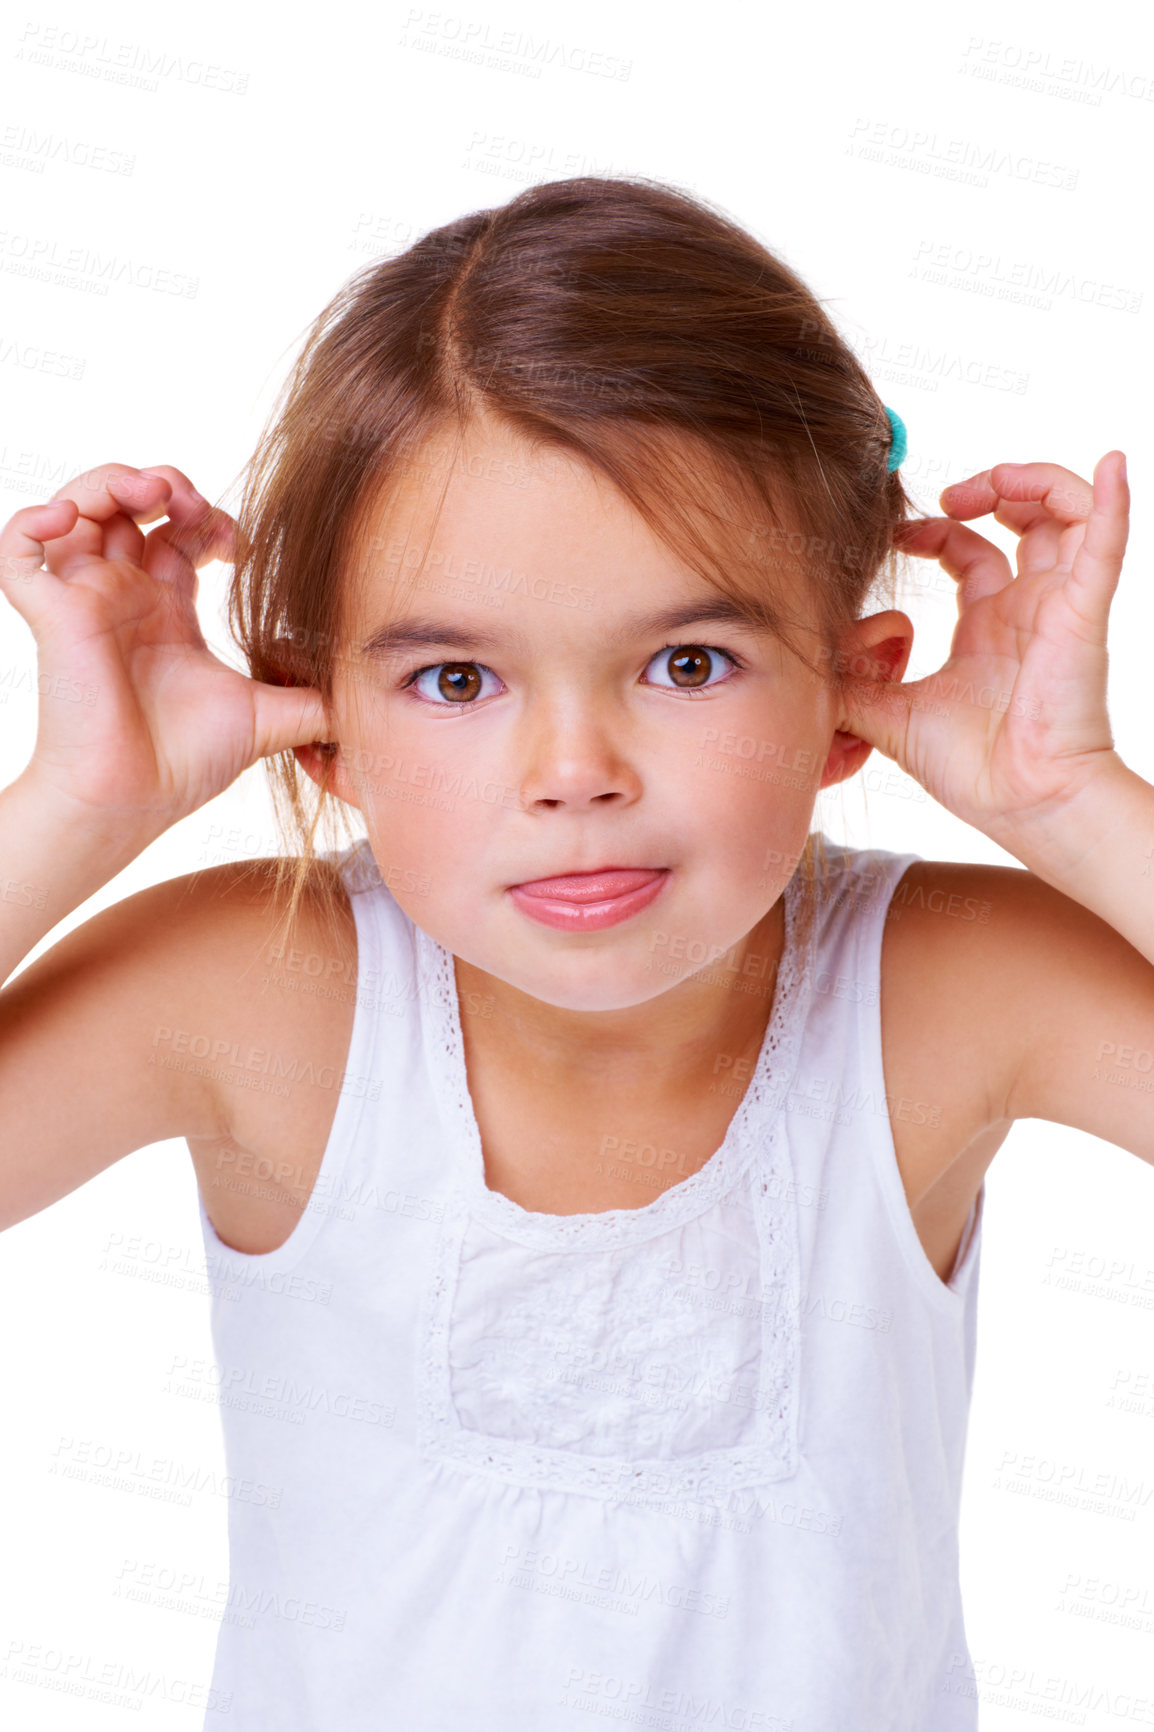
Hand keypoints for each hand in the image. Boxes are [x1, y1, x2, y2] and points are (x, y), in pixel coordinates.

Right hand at [0, 462, 328, 852]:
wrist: (134, 802)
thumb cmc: (185, 764)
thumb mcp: (268, 718)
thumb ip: (315, 699)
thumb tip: (370, 695)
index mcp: (166, 609)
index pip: (177, 533)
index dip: (206, 516)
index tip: (238, 545)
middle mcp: (124, 596)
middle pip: (129, 504)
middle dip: (164, 484)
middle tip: (192, 502)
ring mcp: (85, 600)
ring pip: (77, 508)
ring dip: (111, 482)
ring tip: (150, 494)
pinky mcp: (53, 614)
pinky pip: (17, 551)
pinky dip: (32, 521)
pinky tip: (68, 519)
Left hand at [837, 451, 1129, 846]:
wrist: (1020, 802)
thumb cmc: (970, 769)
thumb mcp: (889, 715)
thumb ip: (848, 684)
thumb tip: (803, 658)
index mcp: (988, 627)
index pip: (969, 551)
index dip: (936, 528)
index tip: (899, 531)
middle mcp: (1027, 608)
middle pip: (1024, 518)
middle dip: (988, 488)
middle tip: (949, 497)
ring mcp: (1058, 605)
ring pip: (1066, 513)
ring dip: (1033, 481)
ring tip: (992, 483)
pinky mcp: (1083, 611)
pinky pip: (1108, 542)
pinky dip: (1110, 500)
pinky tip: (1109, 463)